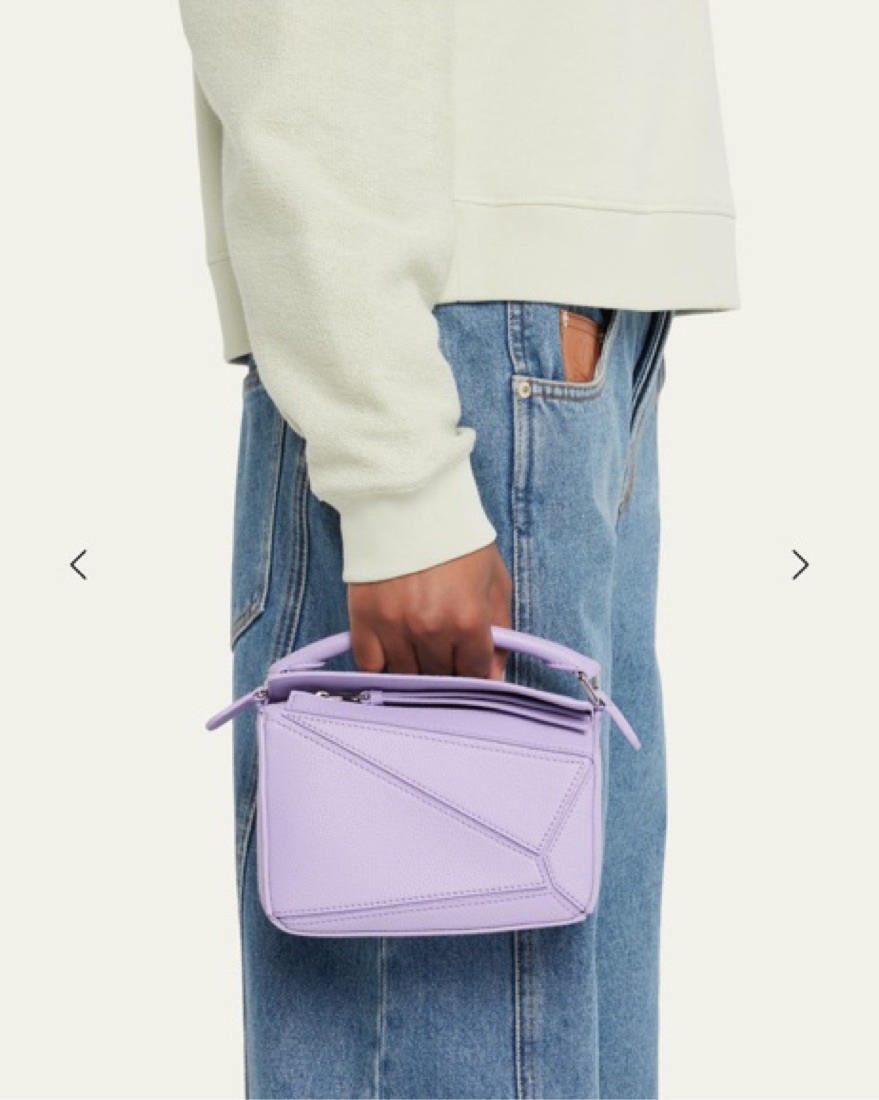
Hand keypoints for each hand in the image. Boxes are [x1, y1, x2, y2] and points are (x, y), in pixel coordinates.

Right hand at [347, 542, 512, 679]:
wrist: (408, 503)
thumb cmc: (456, 539)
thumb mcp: (494, 580)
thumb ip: (501, 631)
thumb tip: (494, 677)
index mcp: (468, 620)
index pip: (475, 672)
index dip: (476, 667)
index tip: (470, 656)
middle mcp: (431, 631)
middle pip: (442, 677)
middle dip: (448, 668)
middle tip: (446, 648)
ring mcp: (394, 629)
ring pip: (407, 677)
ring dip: (417, 669)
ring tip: (420, 648)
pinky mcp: (363, 622)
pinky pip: (370, 667)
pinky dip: (382, 668)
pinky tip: (392, 654)